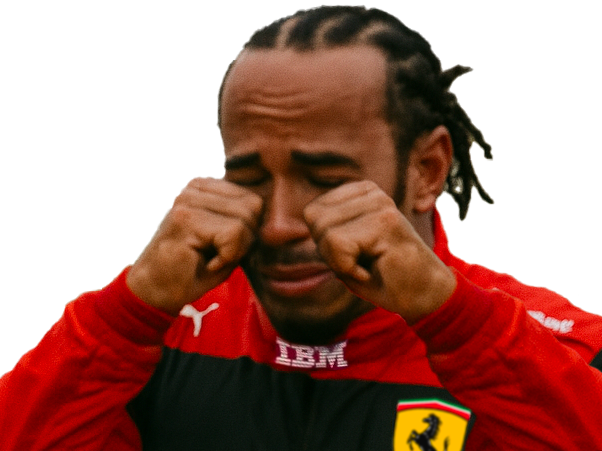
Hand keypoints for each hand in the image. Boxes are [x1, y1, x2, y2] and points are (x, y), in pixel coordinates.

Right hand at [126, 177, 262, 315]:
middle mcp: (194, 188)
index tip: (223, 249)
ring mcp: (187, 200)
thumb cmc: (193, 270)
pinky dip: (227, 257)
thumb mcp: (226, 241)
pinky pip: (233, 234)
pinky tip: (205, 263)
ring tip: (209, 258)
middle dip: (245, 240)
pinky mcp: (186, 218)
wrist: (154, 293)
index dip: (248, 231)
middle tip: (218, 256)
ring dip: (235, 250)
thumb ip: (245, 222)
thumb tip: (274, 213)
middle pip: (253, 207)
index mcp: (204, 188)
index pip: (253, 200)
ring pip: (245, 220)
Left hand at [303, 180, 456, 324]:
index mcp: (362, 193)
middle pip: (315, 220)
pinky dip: (348, 268)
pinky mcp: (384, 221)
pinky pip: (337, 245)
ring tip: (369, 265)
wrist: (426, 296)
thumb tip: (309, 213)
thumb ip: (327, 230)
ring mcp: (380, 204)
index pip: (313, 213)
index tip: (354, 255)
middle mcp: (373, 193)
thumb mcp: (348, 249)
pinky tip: (373, 270)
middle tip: (361, 263)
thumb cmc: (384, 276)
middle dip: (330, 252)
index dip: (325, 243)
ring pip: (325, 233)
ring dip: (340, 261)